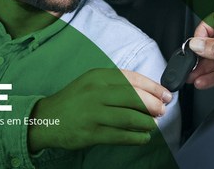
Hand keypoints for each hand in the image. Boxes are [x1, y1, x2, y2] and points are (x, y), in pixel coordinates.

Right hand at [28, 68, 171, 151]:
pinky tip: (142, 137)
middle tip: (162, 111)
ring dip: (147, 122)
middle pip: (133, 97)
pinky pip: (120, 135)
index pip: (132, 78)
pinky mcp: (91, 132)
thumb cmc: (75, 100)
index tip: (166, 95)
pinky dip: (136, 137)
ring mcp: (93, 113)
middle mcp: (96, 92)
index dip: (153, 87)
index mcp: (98, 76)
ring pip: (129, 117)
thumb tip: (149, 93)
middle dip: (153, 105)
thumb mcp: (93, 82)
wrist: (47, 118)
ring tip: (152, 125)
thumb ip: (117, 84)